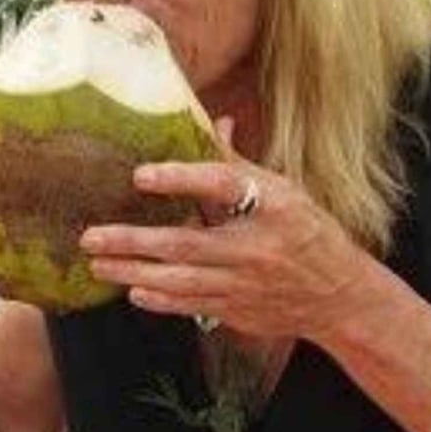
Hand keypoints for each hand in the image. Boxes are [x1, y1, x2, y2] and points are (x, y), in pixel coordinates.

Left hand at [79, 134, 372, 341]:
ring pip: (180, 280)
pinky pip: (191, 305)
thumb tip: (218, 121)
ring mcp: (245, 283)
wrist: (339, 295)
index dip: (181, 178)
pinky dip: (160, 300)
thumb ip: (241, 163)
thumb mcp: (284, 192)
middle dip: (133, 241)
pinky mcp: (238, 310)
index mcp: (272, 205)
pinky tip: (132, 291)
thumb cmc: (308, 232)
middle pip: (186, 243)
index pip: (222, 185)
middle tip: (91, 235)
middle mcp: (256, 246)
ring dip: (134, 272)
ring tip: (98, 264)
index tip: (140, 175)